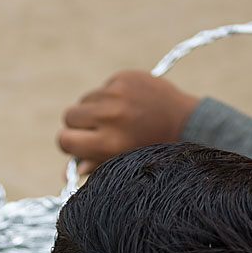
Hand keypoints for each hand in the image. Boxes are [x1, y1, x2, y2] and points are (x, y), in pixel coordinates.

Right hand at [56, 70, 200, 175]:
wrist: (186, 124)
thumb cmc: (153, 150)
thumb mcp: (124, 164)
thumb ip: (93, 167)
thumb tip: (67, 174)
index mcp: (108, 143)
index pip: (65, 140)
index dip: (70, 143)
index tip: (81, 144)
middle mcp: (110, 116)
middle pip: (70, 116)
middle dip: (80, 124)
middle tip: (98, 130)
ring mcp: (116, 93)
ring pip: (85, 100)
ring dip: (95, 109)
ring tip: (119, 118)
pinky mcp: (124, 78)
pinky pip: (103, 87)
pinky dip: (111, 96)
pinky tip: (130, 105)